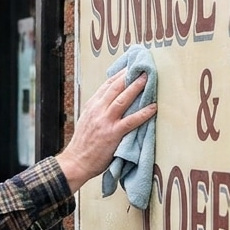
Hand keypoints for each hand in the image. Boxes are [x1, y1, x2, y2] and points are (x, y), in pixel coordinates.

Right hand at [57, 70, 156, 190]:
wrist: (76, 161)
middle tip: (142, 67)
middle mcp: (98, 110)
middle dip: (129, 76)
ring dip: (136, 88)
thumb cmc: (83, 144)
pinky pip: (131, 121)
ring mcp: (105, 121)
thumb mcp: (87, 121)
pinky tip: (153, 107)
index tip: (130, 67)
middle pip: (115, 87)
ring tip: (148, 79)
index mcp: (92, 106)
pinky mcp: (113, 133)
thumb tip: (111, 101)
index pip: (107, 85)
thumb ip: (98, 110)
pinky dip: (143, 113)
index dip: (120, 75)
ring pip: (123, 99)